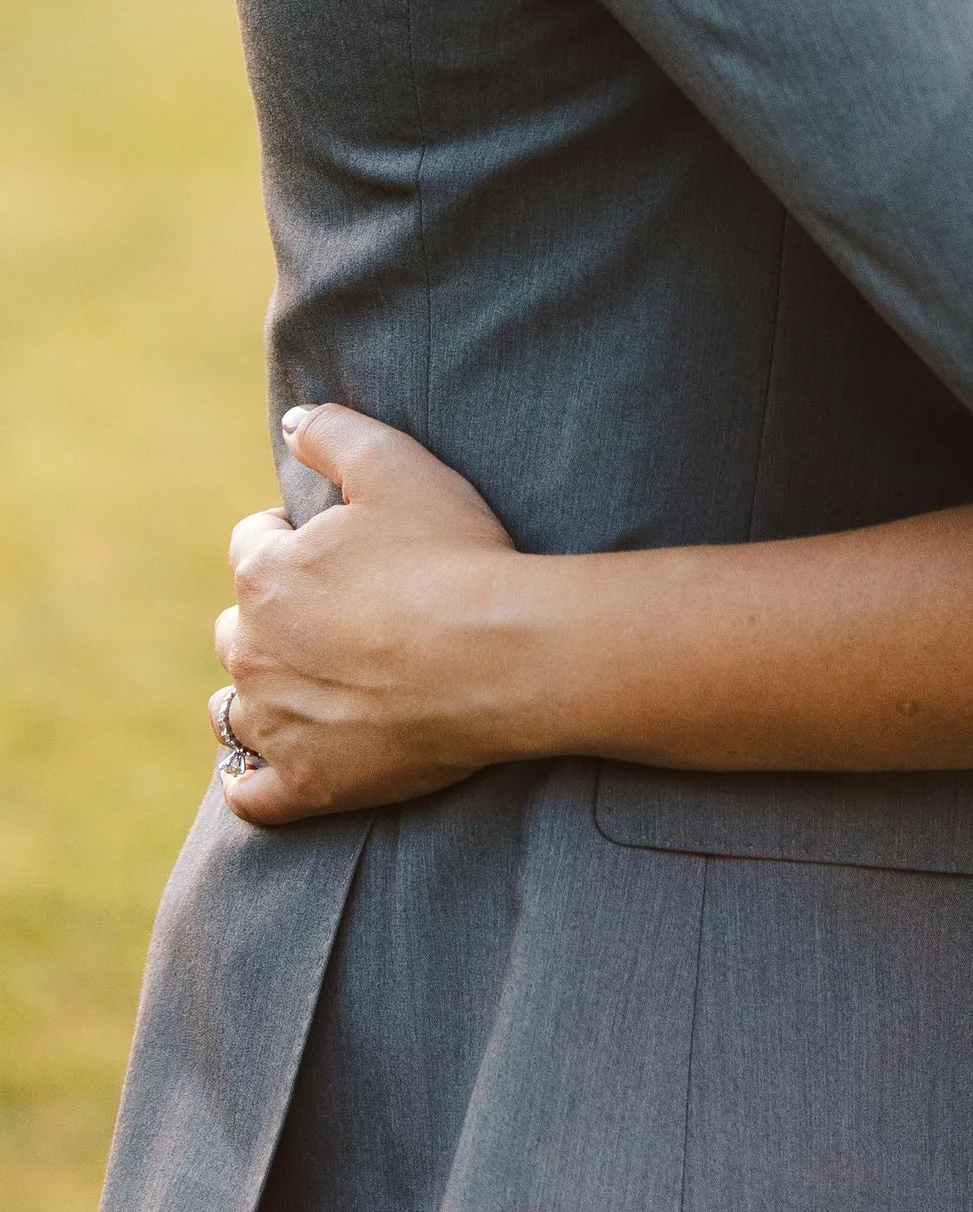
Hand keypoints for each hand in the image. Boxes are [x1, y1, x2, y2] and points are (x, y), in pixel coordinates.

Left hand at [210, 406, 528, 825]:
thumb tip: (293, 419)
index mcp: (265, 575)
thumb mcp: (397, 463)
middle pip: (240, 628)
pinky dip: (257, 778)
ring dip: (262, 695)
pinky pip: (250, 792)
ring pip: (235, 708)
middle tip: (344, 617)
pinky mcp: (304, 785)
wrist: (499, 656)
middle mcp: (251, 651)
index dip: (295, 539)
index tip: (343, 548)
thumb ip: (333, 432)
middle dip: (277, 619)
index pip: (252, 545)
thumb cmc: (452, 555)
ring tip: (315, 687)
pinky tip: (284, 760)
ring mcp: (275, 724)